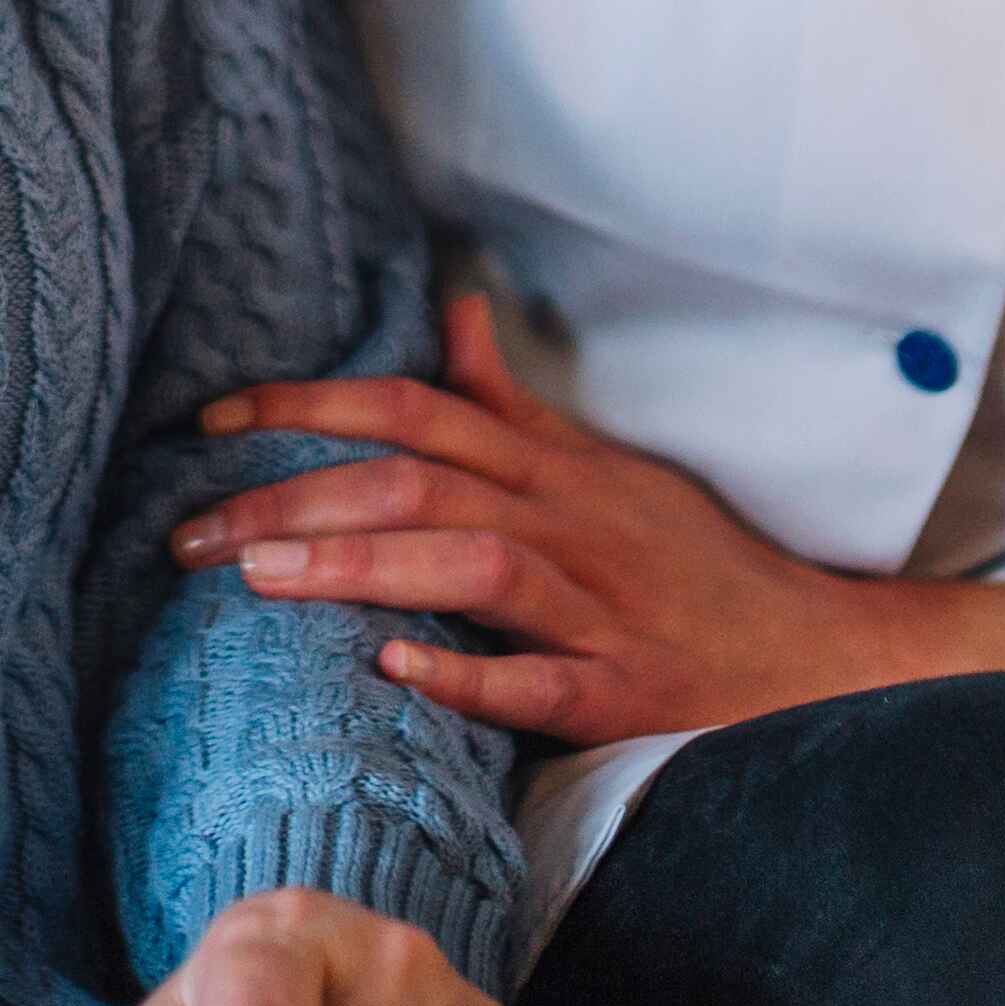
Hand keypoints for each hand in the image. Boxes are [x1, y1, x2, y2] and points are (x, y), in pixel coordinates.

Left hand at [180, 296, 896, 751]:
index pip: (414, 409)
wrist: (813, 658)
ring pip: (470, 566)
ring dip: (361, 566)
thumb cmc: (693, 564)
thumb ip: (514, 402)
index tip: (211, 423)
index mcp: (552, 468)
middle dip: (295, 497)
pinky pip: (542, 682)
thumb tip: (454, 310)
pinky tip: (393, 672)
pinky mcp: (625, 695)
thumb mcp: (605, 466)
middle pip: (419, 482)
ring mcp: (597, 609)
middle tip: (191, 532)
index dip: (308, 406)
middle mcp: (566, 525)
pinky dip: (468, 675)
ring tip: (259, 582)